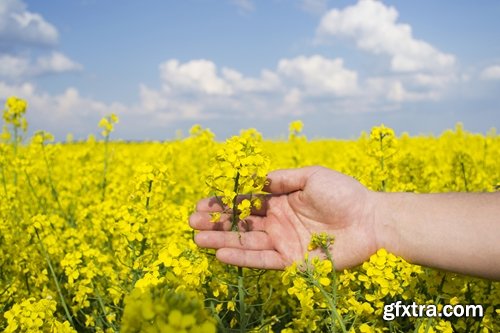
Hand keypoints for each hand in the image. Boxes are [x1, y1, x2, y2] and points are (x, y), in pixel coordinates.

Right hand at [189, 166, 377, 269]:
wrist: (370, 220)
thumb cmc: (344, 193)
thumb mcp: (312, 176)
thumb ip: (283, 179)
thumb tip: (257, 180)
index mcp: (281, 200)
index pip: (246, 202)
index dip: (224, 203)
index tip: (203, 203)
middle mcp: (278, 222)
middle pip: (241, 223)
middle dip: (216, 223)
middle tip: (192, 222)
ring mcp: (284, 242)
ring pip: (247, 242)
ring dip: (222, 241)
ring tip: (197, 239)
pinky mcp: (292, 261)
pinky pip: (263, 260)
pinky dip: (242, 258)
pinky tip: (221, 255)